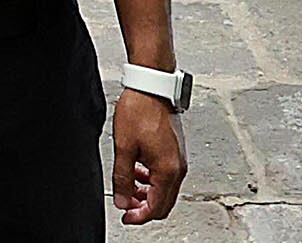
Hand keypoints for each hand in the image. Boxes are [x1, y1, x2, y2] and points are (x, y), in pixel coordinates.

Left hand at [109, 87, 187, 222]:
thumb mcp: (124, 147)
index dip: (139, 217)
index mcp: (168, 170)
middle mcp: (178, 167)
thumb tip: (123, 201)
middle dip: (144, 208)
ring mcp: (179, 158)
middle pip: (164, 202)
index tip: (125, 216)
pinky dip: (151, 180)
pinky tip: (137, 172)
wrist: (152, 85)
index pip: (157, 207)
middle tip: (126, 206)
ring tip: (128, 187)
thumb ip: (123, 178)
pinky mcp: (175, 150)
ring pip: (165, 189)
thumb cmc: (140, 110)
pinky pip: (165, 175)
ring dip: (147, 194)